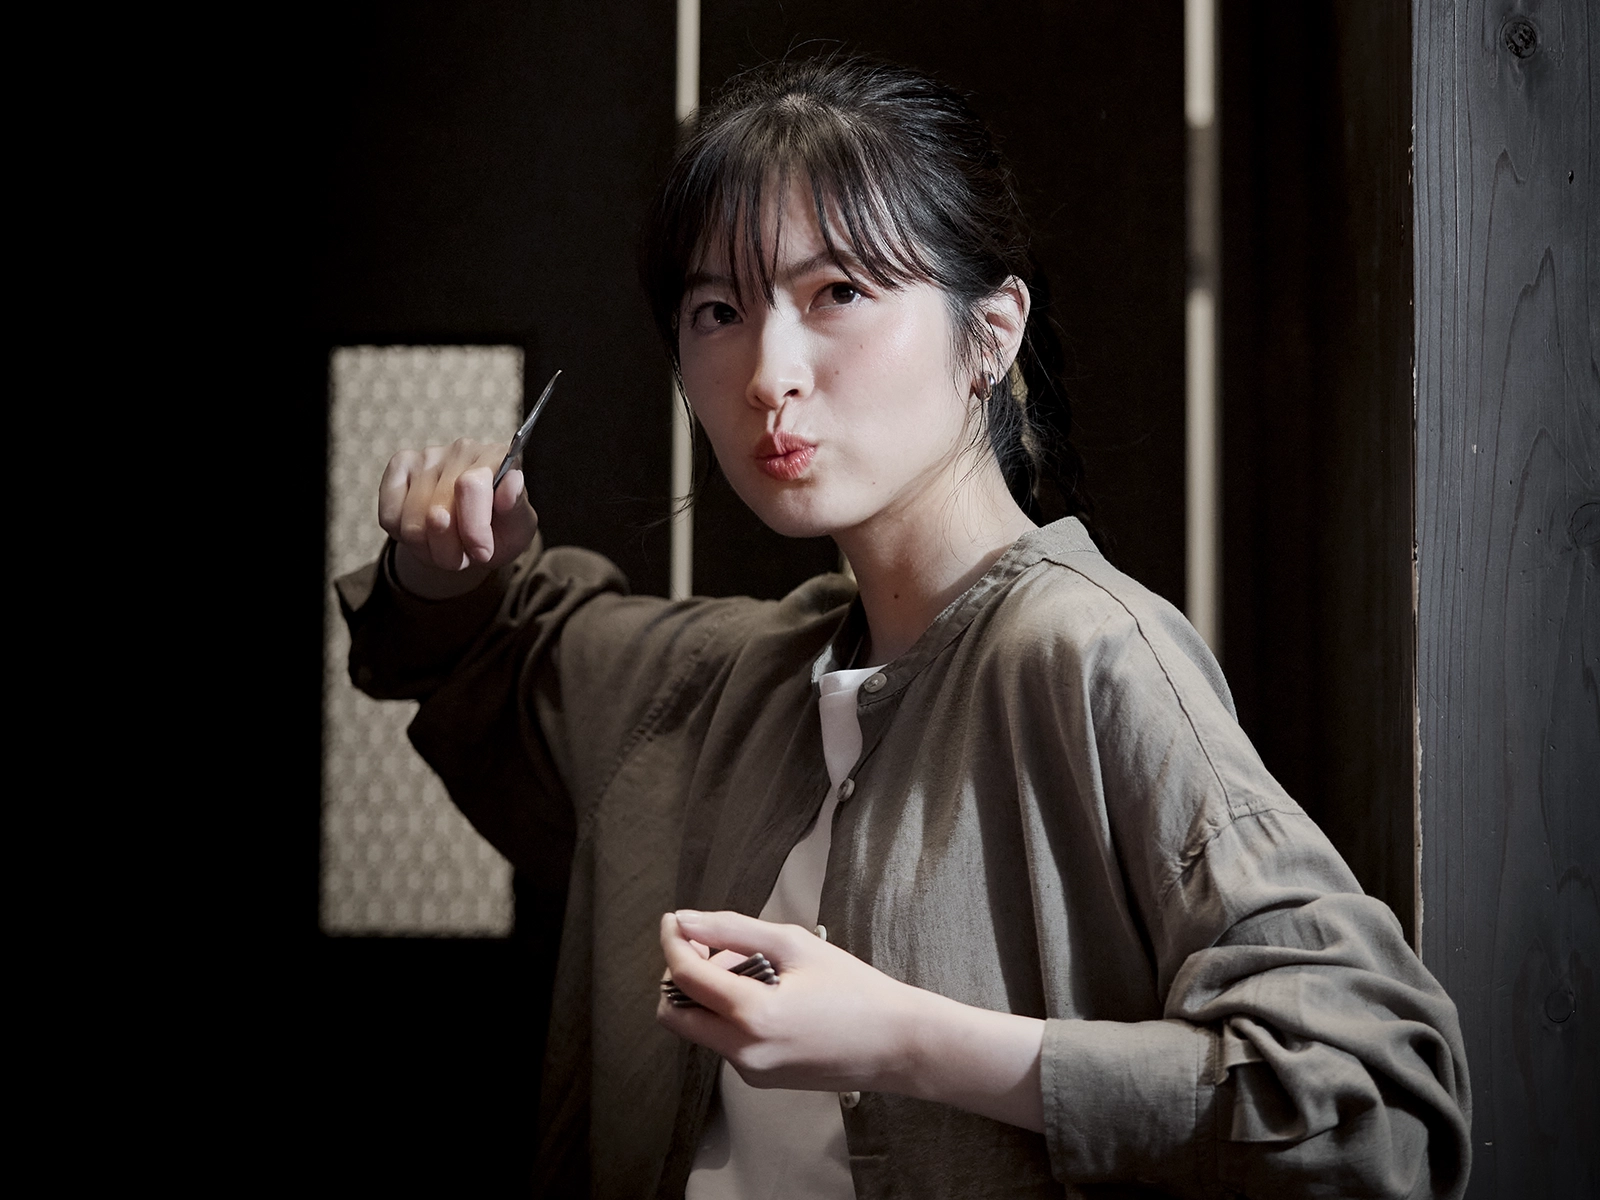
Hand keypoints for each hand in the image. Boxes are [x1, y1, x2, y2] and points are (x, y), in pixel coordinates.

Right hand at [378, 438, 538, 598]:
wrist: (474, 535)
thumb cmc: (500, 528)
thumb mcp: (518, 528)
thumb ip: (516, 507)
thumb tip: (511, 482)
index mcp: (498, 457)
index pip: (470, 486)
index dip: (473, 529)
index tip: (482, 553)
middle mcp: (463, 449)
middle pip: (437, 510)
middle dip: (449, 549)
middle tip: (462, 557)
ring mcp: (429, 455)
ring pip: (412, 521)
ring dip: (428, 548)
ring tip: (445, 548)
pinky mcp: (400, 465)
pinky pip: (390, 516)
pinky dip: (403, 537)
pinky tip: (423, 533)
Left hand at [657, 909, 923, 1093]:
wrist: (894, 1044)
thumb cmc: (854, 989)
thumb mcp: (794, 944)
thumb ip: (732, 930)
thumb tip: (686, 922)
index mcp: (753, 1016)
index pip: (685, 978)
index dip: (672, 943)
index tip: (673, 921)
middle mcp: (744, 1052)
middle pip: (673, 1014)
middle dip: (681, 976)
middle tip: (711, 949)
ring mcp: (749, 1072)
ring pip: (698, 1028)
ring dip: (707, 995)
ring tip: (753, 970)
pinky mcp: (758, 1080)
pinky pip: (723, 1042)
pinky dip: (728, 1014)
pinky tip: (766, 996)